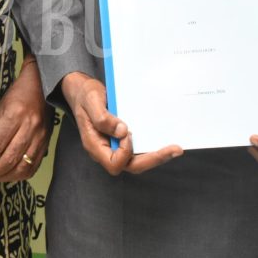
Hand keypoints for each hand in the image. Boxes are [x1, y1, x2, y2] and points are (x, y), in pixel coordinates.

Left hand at [0, 58, 52, 181]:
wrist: (42, 84)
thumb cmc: (18, 94)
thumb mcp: (2, 107)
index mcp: (15, 116)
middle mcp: (30, 127)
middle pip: (10, 159)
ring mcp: (40, 136)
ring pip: (23, 166)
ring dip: (6, 176)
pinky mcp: (46, 141)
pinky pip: (34, 165)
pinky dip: (21, 174)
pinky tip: (11, 174)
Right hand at [61, 72, 182, 175]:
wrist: (82, 91)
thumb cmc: (85, 96)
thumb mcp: (91, 101)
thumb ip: (102, 117)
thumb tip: (122, 131)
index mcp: (95, 145)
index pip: (114, 163)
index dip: (125, 152)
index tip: (129, 132)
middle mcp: (106, 150)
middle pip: (130, 166)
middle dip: (153, 159)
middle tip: (174, 150)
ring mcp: (115, 146)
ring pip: (137, 160)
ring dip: (156, 156)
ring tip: (175, 149)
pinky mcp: (122, 140)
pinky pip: (137, 149)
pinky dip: (152, 147)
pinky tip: (164, 140)